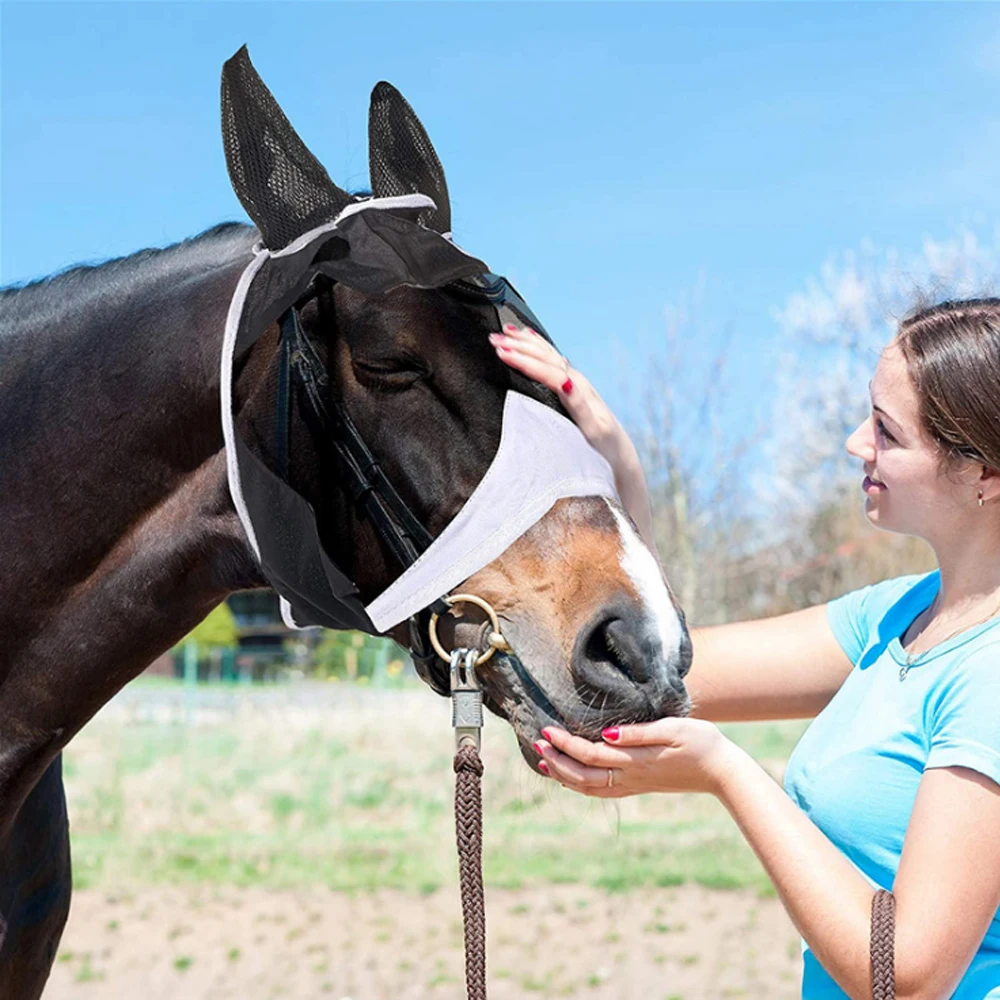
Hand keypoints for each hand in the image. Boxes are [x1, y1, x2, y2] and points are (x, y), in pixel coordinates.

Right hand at [488, 324, 634, 471]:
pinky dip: (538, 347)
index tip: (500, 353)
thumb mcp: (593, 430)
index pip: (547, 370)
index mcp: (578, 391)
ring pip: (547, 355)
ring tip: (505, 332)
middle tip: (493, 339)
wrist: (618, 455)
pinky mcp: (572, 388)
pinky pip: (551, 360)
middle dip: (519, 346)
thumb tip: (565, 382)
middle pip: (545, 357)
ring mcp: (575, 383)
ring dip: (525, 343)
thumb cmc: (604, 448)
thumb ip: (579, 404)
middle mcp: (577, 382)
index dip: (523, 360)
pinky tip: (529, 338)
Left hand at [532, 719, 736, 797]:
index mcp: (636, 761)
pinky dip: (580, 784)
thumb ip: (639, 733)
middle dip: (557, 759)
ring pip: (589, 787)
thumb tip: (607, 734)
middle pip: (583, 775)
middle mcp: (630, 777)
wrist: (722, 772)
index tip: (547, 729)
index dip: (566, 743)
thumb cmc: (701, 743)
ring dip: (564, 774)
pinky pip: (601, 790)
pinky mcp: (638, 786)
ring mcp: (634, 785)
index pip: (590, 754)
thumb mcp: (673, 729)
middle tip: (537, 741)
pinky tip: (572, 776)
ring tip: (545, 760)